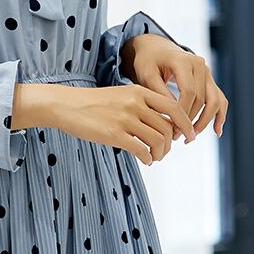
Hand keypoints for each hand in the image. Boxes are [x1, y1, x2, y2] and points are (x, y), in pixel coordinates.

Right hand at [14, 82, 196, 166]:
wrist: (66, 105)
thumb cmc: (92, 103)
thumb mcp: (121, 96)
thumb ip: (141, 105)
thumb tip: (161, 124)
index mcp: (139, 92)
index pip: (174, 108)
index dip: (186, 124)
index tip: (187, 136)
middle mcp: (135, 104)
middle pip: (167, 128)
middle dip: (171, 143)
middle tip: (165, 151)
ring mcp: (125, 119)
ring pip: (157, 140)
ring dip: (160, 153)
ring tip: (155, 157)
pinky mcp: (114, 134)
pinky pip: (141, 150)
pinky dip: (148, 158)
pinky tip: (146, 160)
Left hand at [120, 33, 228, 138]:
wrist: (155, 49)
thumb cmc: (147, 62)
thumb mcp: (146, 76)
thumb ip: (158, 93)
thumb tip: (171, 115)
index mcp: (184, 61)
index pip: (189, 92)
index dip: (182, 113)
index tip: (172, 129)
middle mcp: (200, 65)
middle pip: (202, 98)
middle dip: (191, 120)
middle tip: (178, 137)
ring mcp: (207, 72)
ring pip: (215, 100)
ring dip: (206, 121)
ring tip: (191, 137)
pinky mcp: (208, 80)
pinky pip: (219, 98)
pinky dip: (220, 114)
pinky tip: (217, 131)